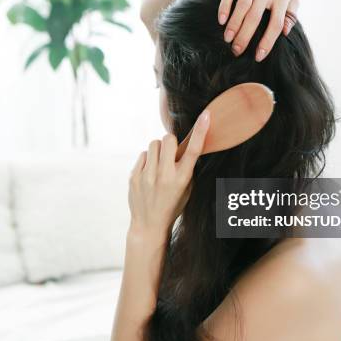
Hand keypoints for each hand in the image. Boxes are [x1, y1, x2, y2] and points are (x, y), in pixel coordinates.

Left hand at [128, 110, 210, 236]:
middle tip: (170, 153)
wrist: (149, 225)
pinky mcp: (134, 176)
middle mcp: (165, 176)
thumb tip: (183, 145)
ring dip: (158, 150)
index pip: (193, 150)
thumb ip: (186, 168)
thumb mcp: (187, 189)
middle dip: (170, 142)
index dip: (201, 131)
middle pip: (168, 139)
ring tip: (158, 165)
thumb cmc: (172, 204)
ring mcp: (147, 176)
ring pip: (153, 144)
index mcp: (182, 179)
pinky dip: (147, 160)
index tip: (206, 115)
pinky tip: (149, 174)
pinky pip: (143, 155)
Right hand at [218, 0, 298, 61]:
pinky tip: (221, 21)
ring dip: (233, 25)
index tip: (258, 56)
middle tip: (236, 51)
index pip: (276, 24)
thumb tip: (285, 33)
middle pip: (255, 17)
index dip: (267, 42)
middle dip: (245, 37)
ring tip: (227, 39)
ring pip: (242, 6)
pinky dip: (224, 8)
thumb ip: (291, 15)